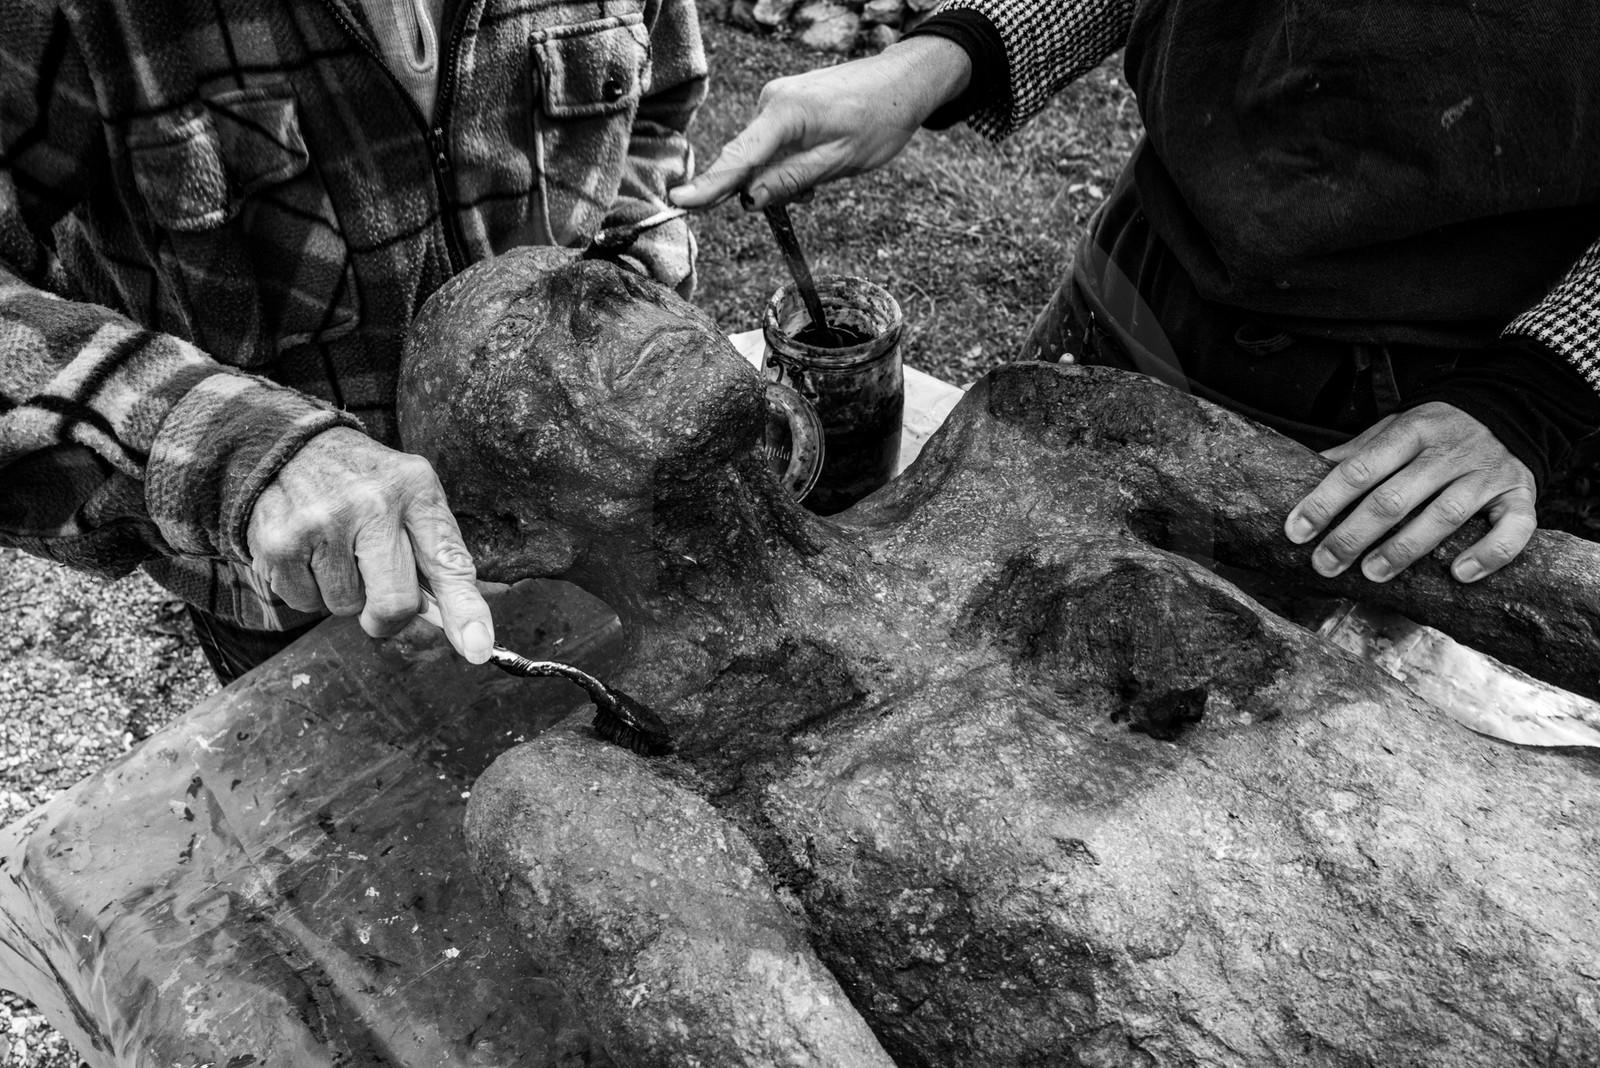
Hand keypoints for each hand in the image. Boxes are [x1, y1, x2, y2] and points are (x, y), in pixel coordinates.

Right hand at [246, 427, 494, 661]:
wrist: (285, 447)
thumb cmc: (363, 485)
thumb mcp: (411, 498)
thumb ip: (438, 555)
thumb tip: (465, 627)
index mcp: (416, 490)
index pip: (448, 560)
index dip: (465, 610)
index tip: (477, 648)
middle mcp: (372, 503)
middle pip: (394, 603)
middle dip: (389, 615)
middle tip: (378, 592)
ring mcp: (323, 523)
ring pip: (347, 607)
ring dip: (345, 594)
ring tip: (336, 549)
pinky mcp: (279, 543)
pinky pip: (307, 604)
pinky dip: (310, 589)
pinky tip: (308, 551)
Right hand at [669, 36, 971, 210]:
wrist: (902, 83)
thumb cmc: (879, 119)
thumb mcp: (839, 161)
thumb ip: (792, 179)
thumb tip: (750, 200)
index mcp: (785, 112)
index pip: (739, 157)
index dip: (709, 185)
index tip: (679, 202)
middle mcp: (771, 100)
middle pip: (746, 159)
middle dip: (763, 186)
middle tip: (809, 191)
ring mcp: (776, 99)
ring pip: (760, 154)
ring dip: (780, 174)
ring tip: (823, 173)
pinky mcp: (783, 103)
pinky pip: (772, 142)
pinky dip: (786, 160)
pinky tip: (816, 160)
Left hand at [1283, 403, 1536, 583]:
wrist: (1510, 408)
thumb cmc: (1437, 430)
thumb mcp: (1395, 429)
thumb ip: (1357, 452)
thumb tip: (1305, 469)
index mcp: (1412, 431)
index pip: (1360, 468)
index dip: (1324, 502)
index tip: (1297, 532)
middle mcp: (1450, 451)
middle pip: (1395, 497)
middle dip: (1353, 535)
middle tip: (1326, 564)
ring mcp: (1488, 473)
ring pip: (1446, 515)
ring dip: (1405, 549)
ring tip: (1372, 573)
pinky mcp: (1521, 494)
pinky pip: (1514, 528)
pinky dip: (1489, 553)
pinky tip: (1459, 574)